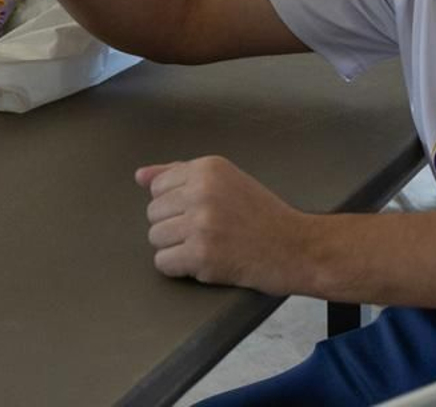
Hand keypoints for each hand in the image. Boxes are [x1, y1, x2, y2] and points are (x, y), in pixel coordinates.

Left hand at [136, 156, 305, 293]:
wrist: (296, 247)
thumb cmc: (261, 215)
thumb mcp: (226, 181)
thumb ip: (180, 174)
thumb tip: (140, 176)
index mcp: (207, 168)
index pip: (158, 187)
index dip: (176, 205)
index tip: (202, 212)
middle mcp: (201, 191)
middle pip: (153, 213)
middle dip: (174, 227)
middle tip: (207, 232)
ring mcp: (201, 224)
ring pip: (155, 238)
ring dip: (176, 248)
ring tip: (206, 246)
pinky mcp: (202, 255)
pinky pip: (163, 262)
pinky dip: (179, 268)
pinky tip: (203, 262)